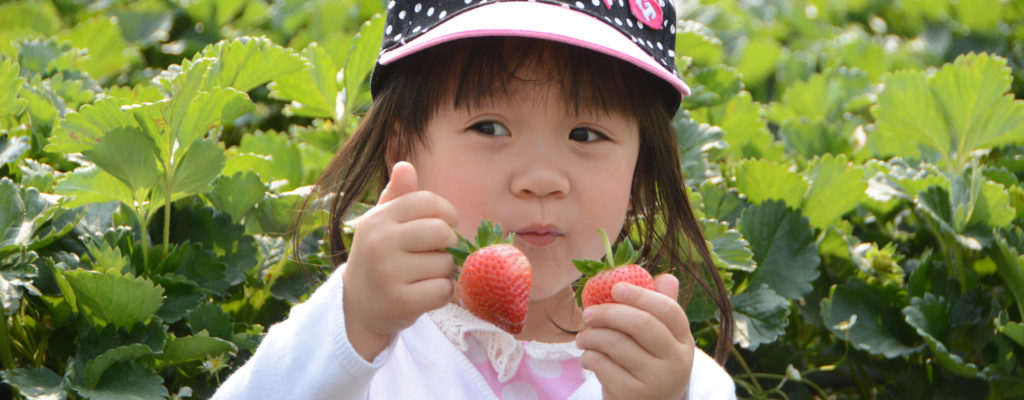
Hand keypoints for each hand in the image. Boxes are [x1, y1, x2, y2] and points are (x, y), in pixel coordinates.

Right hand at [343, 161, 458, 360]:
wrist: (358, 306)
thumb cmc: (380, 256)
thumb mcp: (383, 223)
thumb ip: (398, 195)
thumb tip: (405, 165)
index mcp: (378, 219)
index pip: (428, 202)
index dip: (447, 213)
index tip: (444, 225)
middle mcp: (379, 243)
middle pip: (442, 232)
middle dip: (449, 244)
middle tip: (437, 253)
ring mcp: (388, 274)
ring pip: (445, 264)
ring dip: (445, 271)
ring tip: (425, 275)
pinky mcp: (401, 302)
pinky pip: (443, 290)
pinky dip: (443, 293)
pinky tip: (426, 293)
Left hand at [575, 274, 694, 398]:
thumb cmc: (650, 364)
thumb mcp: (662, 340)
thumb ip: (661, 308)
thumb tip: (667, 277)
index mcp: (683, 340)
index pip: (668, 310)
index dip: (640, 295)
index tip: (614, 287)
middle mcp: (676, 361)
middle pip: (641, 324)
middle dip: (609, 313)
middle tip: (588, 313)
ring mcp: (656, 380)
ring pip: (617, 344)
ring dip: (591, 336)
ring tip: (583, 337)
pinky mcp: (633, 395)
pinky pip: (603, 365)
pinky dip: (588, 357)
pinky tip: (588, 357)